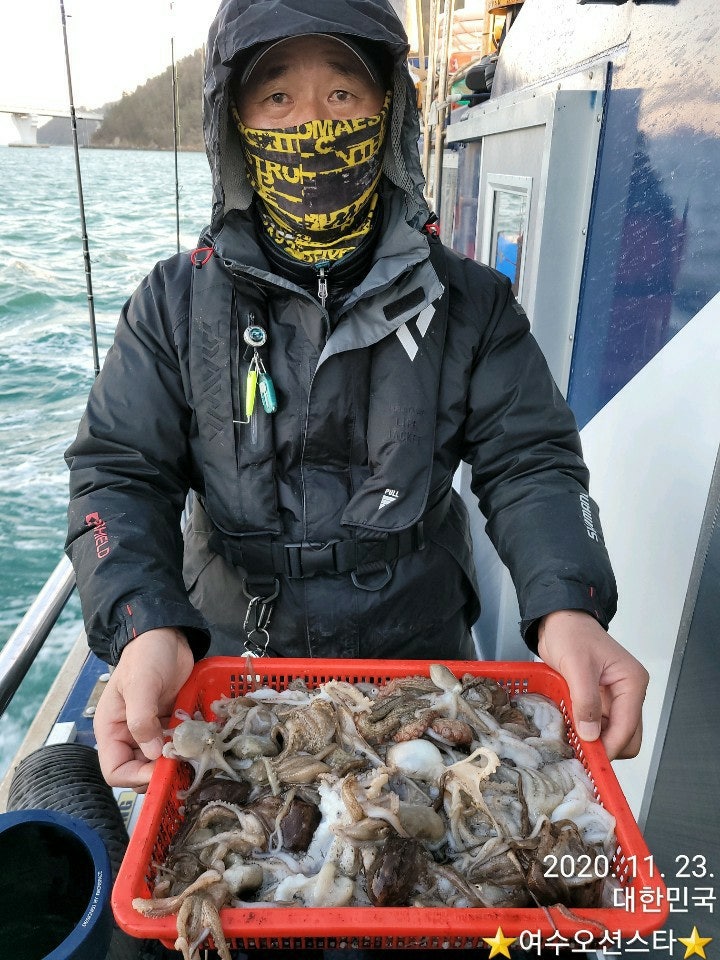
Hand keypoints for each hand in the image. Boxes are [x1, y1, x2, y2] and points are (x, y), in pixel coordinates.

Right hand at [93, 627, 194, 790]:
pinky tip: (201, 735)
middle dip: (161, 771)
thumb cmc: (147, 655)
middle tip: (185, 762)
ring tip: (196, 749)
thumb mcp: (141, 684)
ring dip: (179, 759)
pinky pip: (178, 744)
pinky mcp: (170, 723)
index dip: (137, 777)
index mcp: (112, 729)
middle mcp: (129, 735)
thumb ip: (142, 719)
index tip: (162, 770)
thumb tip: (151, 754)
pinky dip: (189, 744)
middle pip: (140, 771)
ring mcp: (151, 730)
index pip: (116, 771)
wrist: (167, 635)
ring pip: (162, 761)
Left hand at [537, 610, 648, 760]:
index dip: (610, 746)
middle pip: (627, 736)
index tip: (590, 760)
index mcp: (632, 682)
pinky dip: (587, 732)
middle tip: (580, 754)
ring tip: (572, 743)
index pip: (628, 726)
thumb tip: (591, 736)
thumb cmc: (570, 633)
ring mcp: (614, 698)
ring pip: (613, 734)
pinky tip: (571, 732)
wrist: (558, 619)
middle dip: (606, 747)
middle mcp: (628, 693)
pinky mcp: (600, 700)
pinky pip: (599, 725)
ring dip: (595, 741)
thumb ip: (586, 700)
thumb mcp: (576, 665)